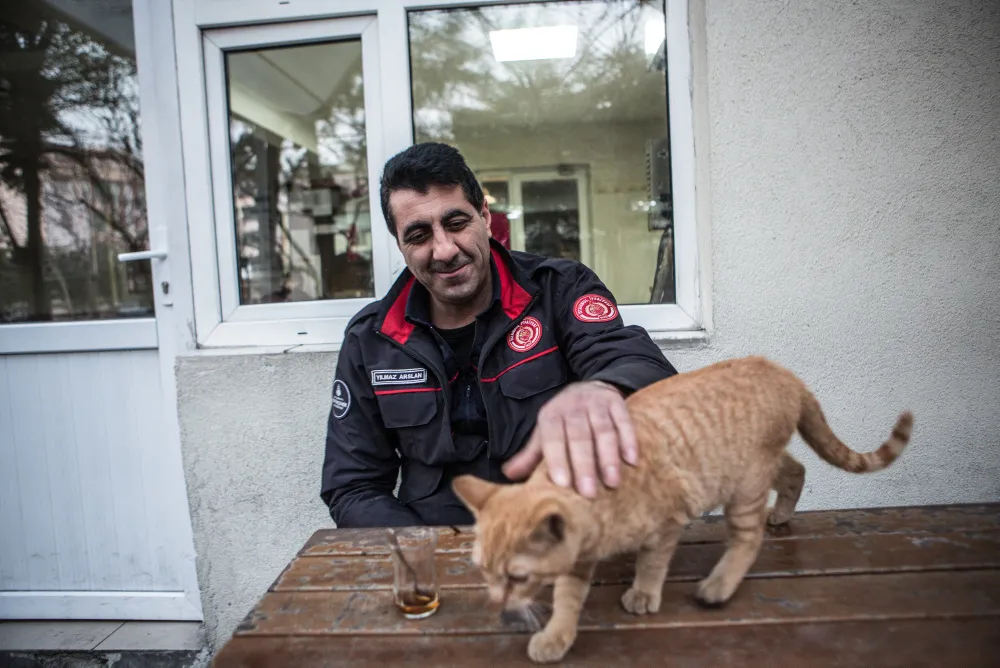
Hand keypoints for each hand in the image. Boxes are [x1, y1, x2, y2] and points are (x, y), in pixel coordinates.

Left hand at [502, 381, 637, 497]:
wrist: (590, 388)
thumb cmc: (565, 421)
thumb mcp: (545, 433)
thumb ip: (530, 455)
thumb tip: (508, 474)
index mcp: (552, 415)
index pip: (552, 438)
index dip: (557, 460)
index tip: (563, 484)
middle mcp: (573, 407)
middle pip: (579, 436)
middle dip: (584, 465)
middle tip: (588, 492)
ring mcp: (597, 404)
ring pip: (603, 430)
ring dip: (608, 457)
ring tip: (612, 483)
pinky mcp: (617, 403)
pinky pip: (624, 421)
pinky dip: (629, 440)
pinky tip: (631, 461)